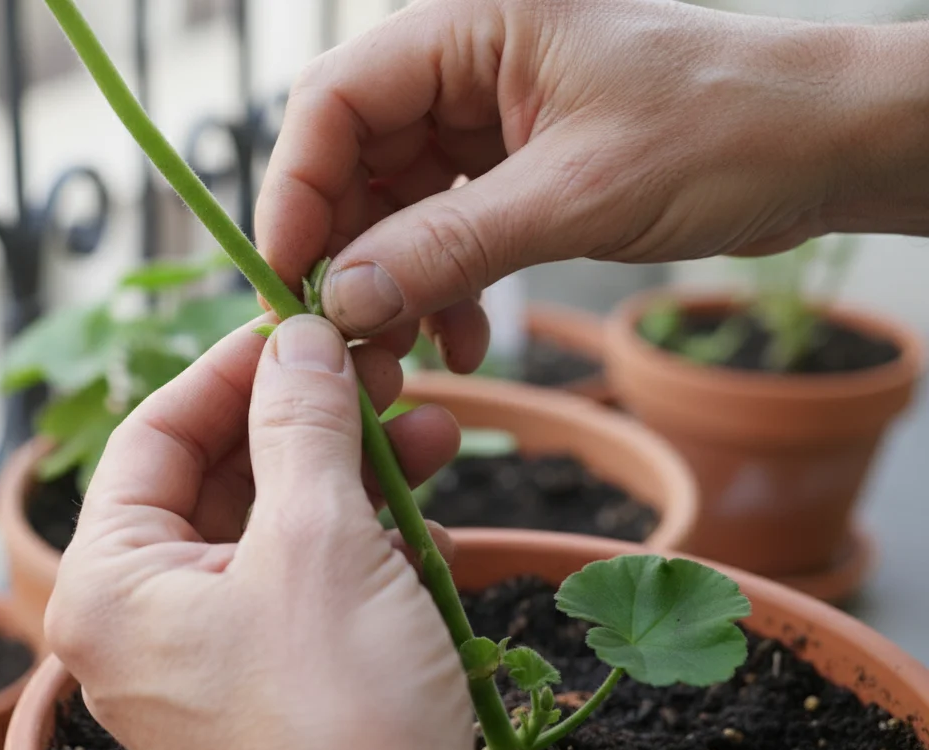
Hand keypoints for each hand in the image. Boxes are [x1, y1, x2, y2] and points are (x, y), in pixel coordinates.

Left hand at [45, 315, 476, 749]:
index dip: (231, 369)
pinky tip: (433, 517)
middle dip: (310, 420)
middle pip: (222, 475)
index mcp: (112, 584)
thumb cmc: (339, 720)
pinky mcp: (275, 679)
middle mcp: (146, 618)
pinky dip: (367, 542)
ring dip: (355, 474)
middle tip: (382, 373)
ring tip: (437, 432)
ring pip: (278, 524)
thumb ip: (302, 426)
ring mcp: (212, 653)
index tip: (302, 323)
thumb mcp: (320, 545)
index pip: (154, 434)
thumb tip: (296, 337)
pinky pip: (310, 582)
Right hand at [257, 0, 928, 366]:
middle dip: (346, 253)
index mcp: (470, 25)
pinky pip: (443, 229)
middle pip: (353, 158)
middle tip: (344, 337)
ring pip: (393, 204)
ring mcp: (485, 117)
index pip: (334, 101)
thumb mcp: (578, 193)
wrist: (825, 147)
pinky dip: (442, 286)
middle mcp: (464, 64)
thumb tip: (343, 300)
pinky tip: (461, 336)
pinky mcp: (511, 167)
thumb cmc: (728, 129)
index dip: (295, 192)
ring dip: (395, 284)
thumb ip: (450, 245)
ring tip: (410, 354)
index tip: (286, 280)